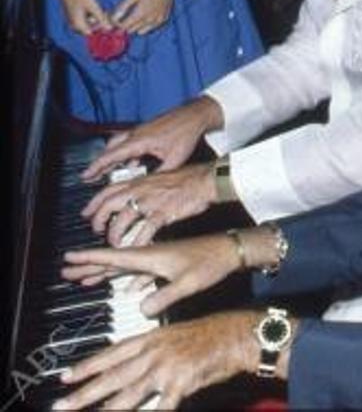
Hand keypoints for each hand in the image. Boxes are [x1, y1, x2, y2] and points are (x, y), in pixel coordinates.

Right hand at [52, 0, 111, 35]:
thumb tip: (109, 29)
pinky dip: (92, 14)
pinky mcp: (75, 15)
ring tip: (102, 9)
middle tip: (105, 13)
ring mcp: (74, 20)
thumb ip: (100, 18)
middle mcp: (74, 25)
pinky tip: (96, 7)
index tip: (108, 20)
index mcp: (77, 25)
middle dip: (100, 22)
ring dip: (97, 18)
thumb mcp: (92, 6)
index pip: (93, 34)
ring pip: (90, 23)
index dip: (101, 29)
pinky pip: (86, 18)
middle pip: (91, 29)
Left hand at [52, 310, 257, 409]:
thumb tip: (134, 364)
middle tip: (62, 405)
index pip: (111, 353)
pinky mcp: (181, 383)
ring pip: (128, 393)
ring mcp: (166, 367)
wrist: (238, 334)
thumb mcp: (176, 335)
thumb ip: (153, 350)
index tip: (66, 376)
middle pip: (112, 376)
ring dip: (106, 409)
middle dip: (84, 393)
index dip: (86, 366)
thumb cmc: (212, 333)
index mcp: (152, 338)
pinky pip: (161, 407)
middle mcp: (154, 352)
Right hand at [62, 233, 243, 315]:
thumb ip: (164, 296)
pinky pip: (141, 273)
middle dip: (89, 267)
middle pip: (112, 262)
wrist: (232, 250)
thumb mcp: (187, 283)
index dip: (90, 258)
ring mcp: (159, 259)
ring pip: (125, 267)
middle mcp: (150, 255)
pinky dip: (129, 279)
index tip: (69, 258)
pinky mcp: (169, 265)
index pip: (113, 256)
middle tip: (67, 271)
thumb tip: (141, 309)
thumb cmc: (212, 262)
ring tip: (86, 279)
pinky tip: (126, 289)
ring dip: (105, 273)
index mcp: (150, 256)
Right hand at [82, 96, 219, 181]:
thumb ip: (159, 174)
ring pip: (119, 144)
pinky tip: (132, 163)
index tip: (85, 176)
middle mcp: (136, 134)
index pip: (111, 156)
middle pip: (110, 150)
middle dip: (100, 164)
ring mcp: (141, 131)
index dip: (96, 167)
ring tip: (107, 171)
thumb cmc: (186, 133)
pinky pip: (130, 142)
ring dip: (112, 157)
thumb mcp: (174, 159)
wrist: (196, 115)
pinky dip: (126, 153)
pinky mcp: (148, 130)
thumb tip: (149, 187)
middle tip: (91, 176)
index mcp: (138, 141)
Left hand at [84, 163, 216, 246]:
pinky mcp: (164, 212)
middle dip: (98, 219)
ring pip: (123, 218)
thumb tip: (137, 198)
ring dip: (115, 233)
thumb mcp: (162, 178)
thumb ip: (146, 188)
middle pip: (109, 203)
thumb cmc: (189, 179)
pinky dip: (138, 241)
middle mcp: (142, 189)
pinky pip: (145, 230)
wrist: (207, 179)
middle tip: (96, 230)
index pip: (109, 189)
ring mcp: (152, 201)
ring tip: (114, 244)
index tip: (88, 212)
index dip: (95, 202)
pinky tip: (136, 249)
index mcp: (140, 181)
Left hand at [113, 0, 180, 34]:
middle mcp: (149, 21)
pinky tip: (146, 15)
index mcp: (140, 14)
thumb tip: (113, 18)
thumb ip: (122, 7)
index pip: (124, 27)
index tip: (114, 20)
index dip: (117, 25)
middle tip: (123, 17)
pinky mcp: (163, 20)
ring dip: (135, 27)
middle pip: (132, 30)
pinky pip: (151, 27)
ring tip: (134, 17)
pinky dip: (146, 25)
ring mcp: (157, 21)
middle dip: (125, 26)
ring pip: (141, 31)